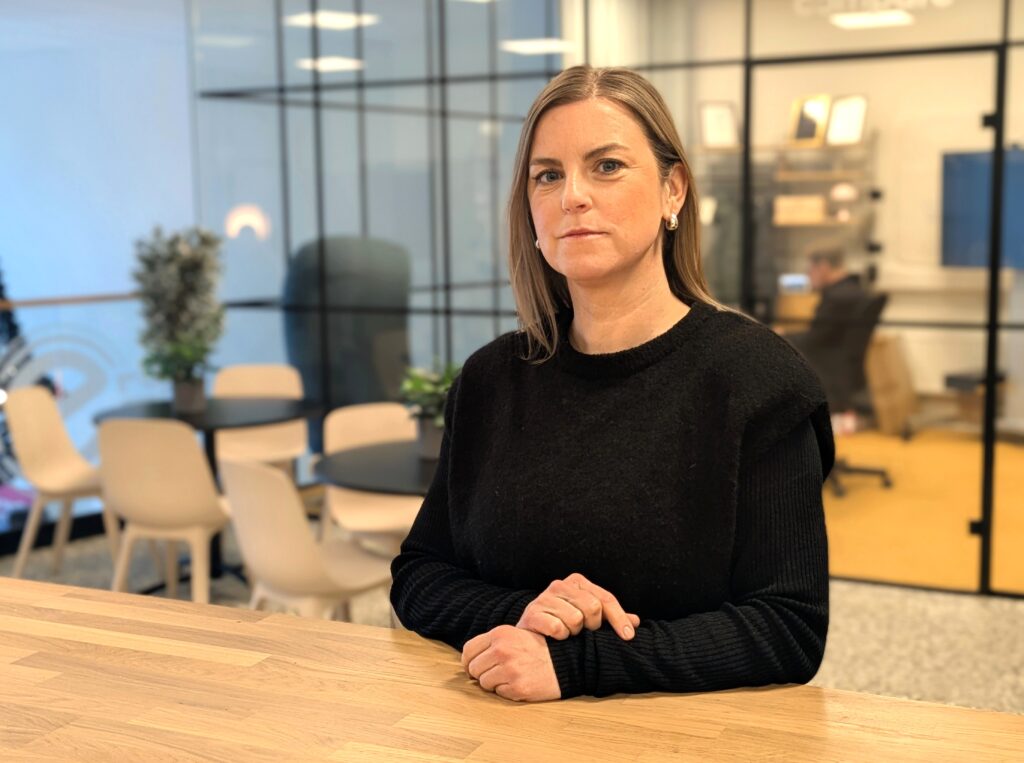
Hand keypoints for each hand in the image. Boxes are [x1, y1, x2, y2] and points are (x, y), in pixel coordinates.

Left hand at [461, 625, 559, 701]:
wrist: (566, 661)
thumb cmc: (540, 648)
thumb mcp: (516, 635)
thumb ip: (494, 643)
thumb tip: (470, 660)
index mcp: (499, 634)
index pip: (469, 650)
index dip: (468, 661)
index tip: (472, 668)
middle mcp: (502, 650)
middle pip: (474, 668)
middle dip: (481, 674)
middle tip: (495, 674)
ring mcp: (509, 669)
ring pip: (484, 683)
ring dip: (494, 683)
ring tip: (511, 677)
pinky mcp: (516, 687)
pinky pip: (499, 693)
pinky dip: (507, 691)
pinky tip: (519, 682)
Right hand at [516, 572, 639, 640]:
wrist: (530, 633)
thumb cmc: (563, 622)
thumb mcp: (589, 618)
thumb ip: (611, 617)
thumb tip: (636, 622)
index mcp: (577, 582)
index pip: (606, 599)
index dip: (619, 619)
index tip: (628, 636)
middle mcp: (560, 585)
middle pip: (593, 607)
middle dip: (593, 625)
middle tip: (585, 632)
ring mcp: (544, 597)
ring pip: (576, 618)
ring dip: (575, 632)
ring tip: (568, 634)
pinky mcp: (532, 613)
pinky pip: (558, 628)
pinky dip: (561, 636)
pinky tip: (556, 637)